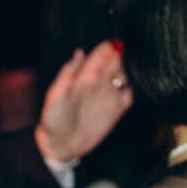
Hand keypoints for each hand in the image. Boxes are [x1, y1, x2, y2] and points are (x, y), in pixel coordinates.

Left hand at [37, 41, 131, 163]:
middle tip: (122, 58)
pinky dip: (132, 90)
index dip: (108, 48)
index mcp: (83, 77)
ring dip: (128, 73)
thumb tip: (79, 52)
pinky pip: (129, 96)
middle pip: (115, 63)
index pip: (99, 57)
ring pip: (125, 76)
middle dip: (121, 57)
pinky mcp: (116, 110)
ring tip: (123, 75)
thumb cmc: (54, 118)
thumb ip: (68, 74)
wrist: (61, 144)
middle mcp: (98, 83)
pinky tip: (129, 89)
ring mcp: (108, 95)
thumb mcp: (56, 95)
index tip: (115, 43)